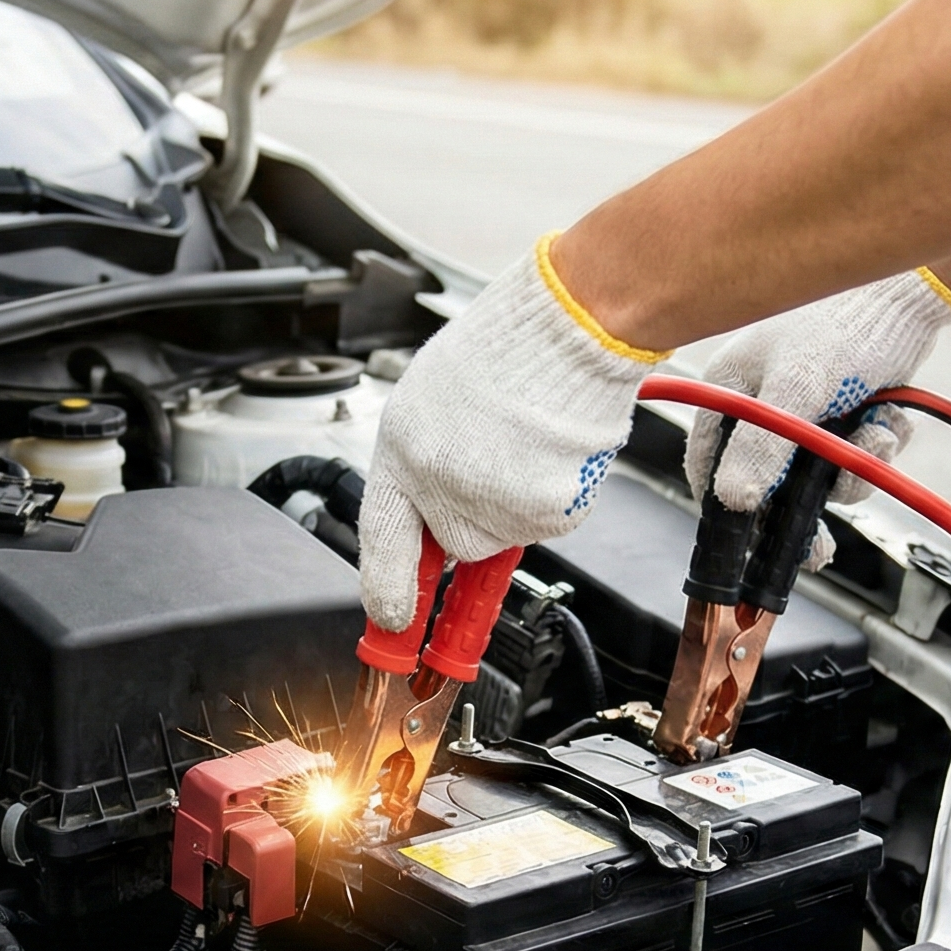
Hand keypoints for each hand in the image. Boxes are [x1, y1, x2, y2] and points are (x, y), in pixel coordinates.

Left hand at [359, 235, 665, 630]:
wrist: (568, 329)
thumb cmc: (502, 351)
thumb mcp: (428, 403)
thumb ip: (418, 464)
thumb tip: (423, 514)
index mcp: (403, 454)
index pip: (383, 540)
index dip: (386, 588)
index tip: (390, 621)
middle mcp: (444, 488)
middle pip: (456, 542)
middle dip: (470, 514)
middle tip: (491, 461)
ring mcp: (498, 505)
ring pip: (503, 530)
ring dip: (513, 498)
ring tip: (523, 439)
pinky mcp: (549, 514)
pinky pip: (545, 520)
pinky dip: (550, 493)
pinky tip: (548, 448)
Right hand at [683, 271, 950, 549]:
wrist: (908, 300)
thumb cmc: (841, 326)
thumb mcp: (797, 391)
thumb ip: (764, 448)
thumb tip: (734, 502)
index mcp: (730, 391)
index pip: (709, 462)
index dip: (726, 505)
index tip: (750, 540)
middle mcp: (761, 403)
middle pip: (768, 480)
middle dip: (803, 508)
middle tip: (819, 549)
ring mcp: (804, 410)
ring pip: (817, 474)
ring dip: (851, 470)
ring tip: (876, 439)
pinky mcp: (842, 413)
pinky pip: (850, 456)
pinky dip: (873, 449)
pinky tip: (887, 423)